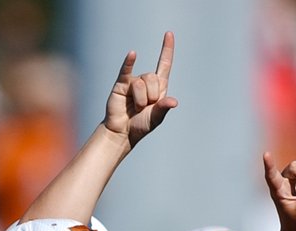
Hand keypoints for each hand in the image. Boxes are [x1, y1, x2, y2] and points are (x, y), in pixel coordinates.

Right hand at [104, 32, 177, 147]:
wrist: (122, 132)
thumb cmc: (141, 125)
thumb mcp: (156, 118)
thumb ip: (163, 108)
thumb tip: (174, 102)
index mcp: (159, 86)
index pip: (164, 64)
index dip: (167, 49)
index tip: (169, 34)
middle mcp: (146, 81)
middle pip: (153, 78)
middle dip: (151, 96)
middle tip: (144, 108)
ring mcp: (133, 81)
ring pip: (141, 83)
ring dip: (140, 99)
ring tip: (135, 108)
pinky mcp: (121, 83)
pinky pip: (126, 70)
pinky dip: (129, 62)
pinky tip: (132, 54)